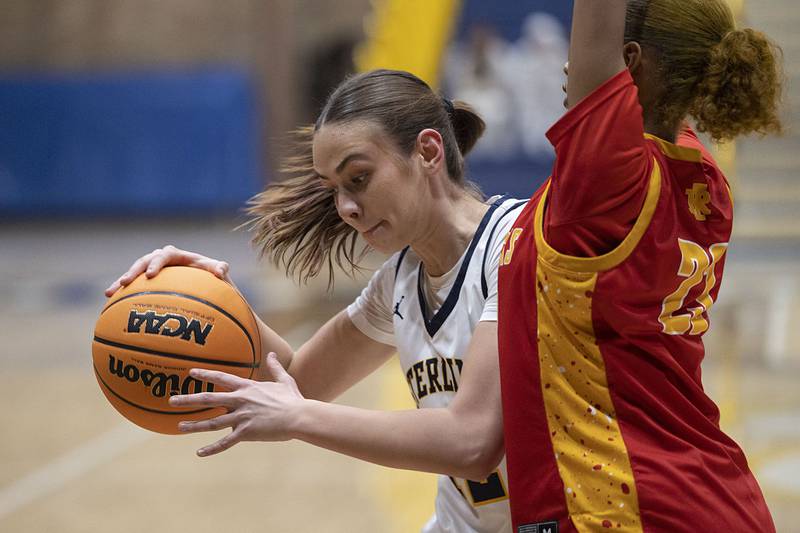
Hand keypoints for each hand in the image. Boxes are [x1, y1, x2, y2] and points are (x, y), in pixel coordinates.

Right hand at [104, 244, 230, 296]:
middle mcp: (161, 260)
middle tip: (126, 283)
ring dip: (121, 282)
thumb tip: (221, 270)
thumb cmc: (212, 277)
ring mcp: (152, 270)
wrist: (203, 284)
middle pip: (143, 261)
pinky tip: (109, 304)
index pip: (164, 254)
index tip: (150, 275)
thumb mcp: (218, 272)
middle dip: (133, 272)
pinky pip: (132, 287)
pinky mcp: (146, 282)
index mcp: (177, 255)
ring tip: (110, 293)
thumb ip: (220, 268)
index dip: (156, 263)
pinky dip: (121, 294)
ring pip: (133, 273)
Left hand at [169, 353, 304, 456]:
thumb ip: (275, 368)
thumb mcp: (284, 380)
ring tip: (179, 426)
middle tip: (172, 400)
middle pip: (209, 399)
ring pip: (212, 422)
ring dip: (194, 425)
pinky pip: (225, 443)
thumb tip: (273, 355)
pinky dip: (212, 449)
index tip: (191, 372)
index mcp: (247, 388)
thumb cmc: (293, 399)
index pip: (221, 378)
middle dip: (189, 399)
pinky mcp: (246, 433)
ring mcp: (242, 417)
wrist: (299, 416)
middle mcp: (240, 401)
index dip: (206, 375)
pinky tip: (199, 453)